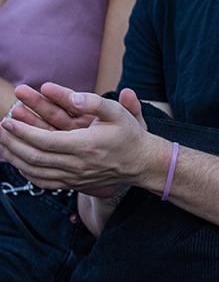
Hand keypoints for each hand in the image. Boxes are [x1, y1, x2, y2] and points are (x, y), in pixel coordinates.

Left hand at [0, 88, 154, 199]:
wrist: (142, 163)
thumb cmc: (129, 135)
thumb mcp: (118, 113)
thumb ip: (94, 102)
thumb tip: (73, 97)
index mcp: (86, 145)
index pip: (45, 141)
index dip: (23, 131)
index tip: (7, 121)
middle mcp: (78, 164)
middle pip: (35, 157)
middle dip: (12, 143)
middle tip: (0, 130)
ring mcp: (75, 177)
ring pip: (35, 171)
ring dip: (15, 158)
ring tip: (3, 144)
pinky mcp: (74, 184)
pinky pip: (43, 182)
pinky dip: (26, 172)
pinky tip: (18, 162)